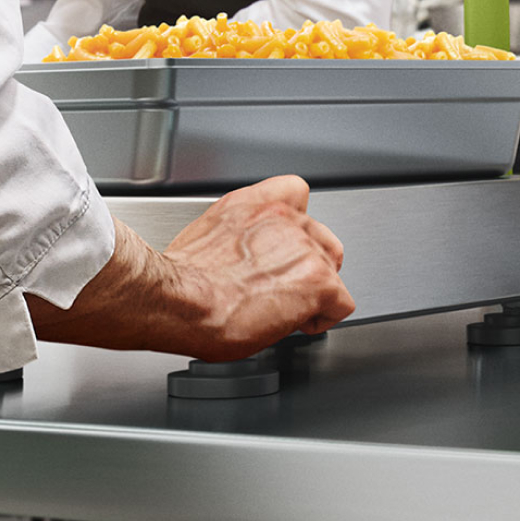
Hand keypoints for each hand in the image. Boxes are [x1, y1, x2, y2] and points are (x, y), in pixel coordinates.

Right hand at [26, 176, 353, 361]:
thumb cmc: (179, 280)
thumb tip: (226, 254)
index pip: (295, 194)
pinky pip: (341, 302)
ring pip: (332, 268)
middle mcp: (284, 218)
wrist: (178, 300)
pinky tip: (303, 325)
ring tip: (288, 309)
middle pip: (320, 237)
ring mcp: (304, 248)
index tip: (283, 252)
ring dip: (314, 290)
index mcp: (255, 205)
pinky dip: (325, 318)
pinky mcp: (317, 281)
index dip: (294, 228)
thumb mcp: (203, 235)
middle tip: (283, 289)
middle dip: (307, 264)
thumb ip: (231, 236)